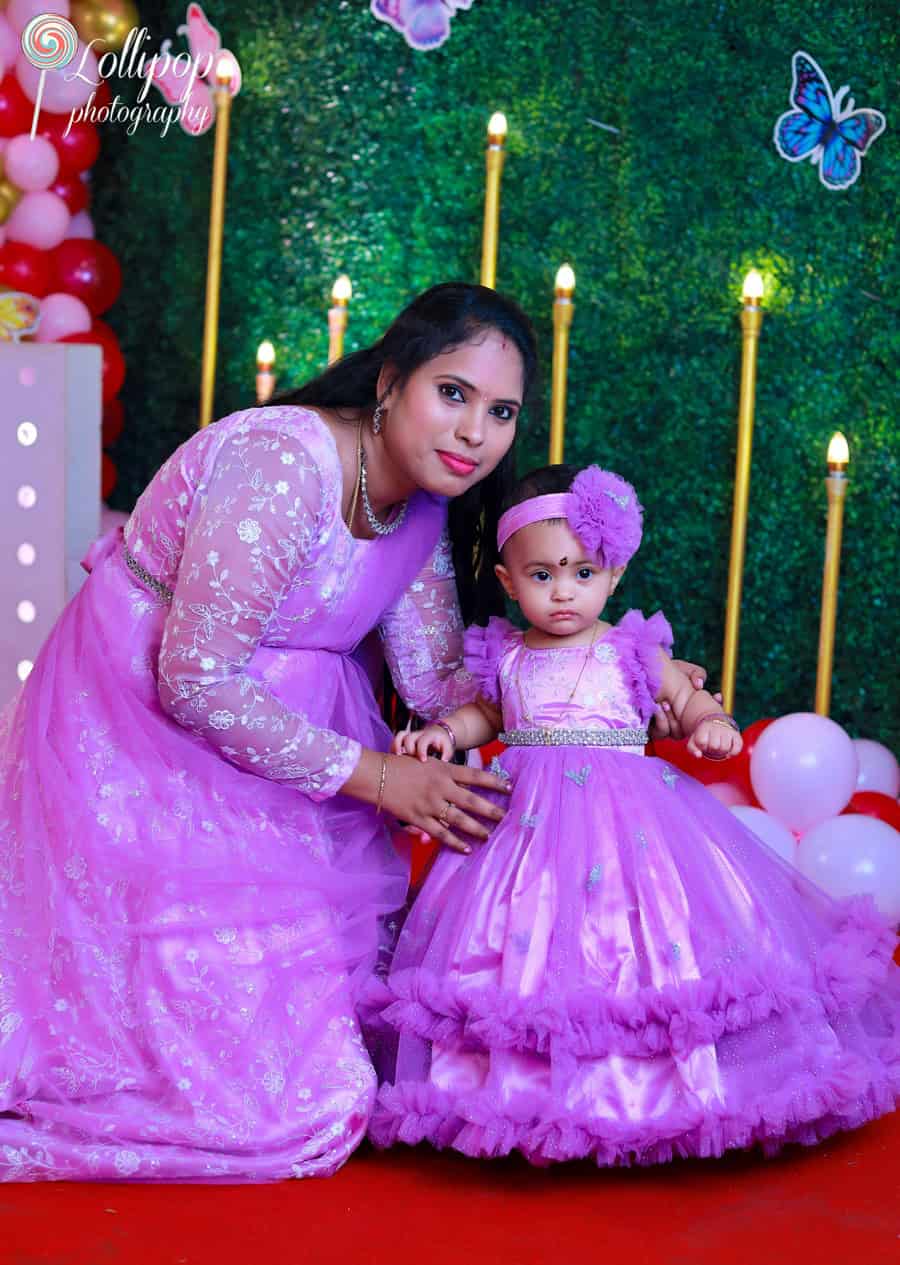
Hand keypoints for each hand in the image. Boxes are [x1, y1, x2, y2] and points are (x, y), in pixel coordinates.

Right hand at [381, 754, 509, 854]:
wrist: (377, 775)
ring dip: (477, 829)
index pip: (476, 775)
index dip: (494, 782)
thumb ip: (446, 774)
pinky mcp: (419, 818)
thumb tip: (466, 785)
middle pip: (472, 800)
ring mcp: (430, 804)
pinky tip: (466, 848)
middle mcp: (440, 787)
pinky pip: (441, 833)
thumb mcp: (427, 763)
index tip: (510, 788)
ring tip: (490, 835)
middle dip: (492, 810)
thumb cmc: (401, 765)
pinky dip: (455, 842)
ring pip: (460, 819)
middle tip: (506, 818)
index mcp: (444, 770)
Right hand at [391, 724, 453, 761]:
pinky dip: (393, 747)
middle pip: (409, 737)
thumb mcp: (447, 748)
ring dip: (396, 746)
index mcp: (429, 736)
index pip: (423, 741)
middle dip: (408, 748)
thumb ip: (446, 755)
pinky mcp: (405, 740)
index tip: (423, 760)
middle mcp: (418, 735)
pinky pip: (396, 740)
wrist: (438, 733)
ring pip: (400, 736)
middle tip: (410, 759)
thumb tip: (443, 763)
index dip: (421, 750)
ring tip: (397, 757)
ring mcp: (410, 736)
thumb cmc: (443, 744)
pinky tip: (394, 758)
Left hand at [651, 660, 722, 739]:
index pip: (709, 714)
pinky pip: (662, 733)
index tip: (717, 696)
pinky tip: (655, 709)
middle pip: (695, 729)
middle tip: (681, 702)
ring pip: (678, 733)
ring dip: (672, 718)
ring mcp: (670, 726)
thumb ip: (696, 673)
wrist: (643, 675)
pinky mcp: (655, 731)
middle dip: (691, 717)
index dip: (715, 706)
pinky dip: (661, 722)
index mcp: (692, 708)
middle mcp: (682, 720)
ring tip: (664, 703)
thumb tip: (699, 684)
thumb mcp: (683, 669)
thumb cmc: (665, 672)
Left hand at [686, 719, 742, 760]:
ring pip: (725, 748)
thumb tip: (699, 755)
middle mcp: (717, 727)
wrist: (716, 722)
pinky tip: (728, 753)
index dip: (702, 746)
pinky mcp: (737, 735)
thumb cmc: (704, 735)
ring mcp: (728, 730)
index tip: (703, 743)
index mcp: (705, 727)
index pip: (702, 741)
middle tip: (712, 746)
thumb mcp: (694, 740)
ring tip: (719, 747)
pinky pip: (737, 748)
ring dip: (721, 752)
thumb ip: (692, 749)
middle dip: (711, 749)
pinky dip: (733, 753)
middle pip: (714, 746)